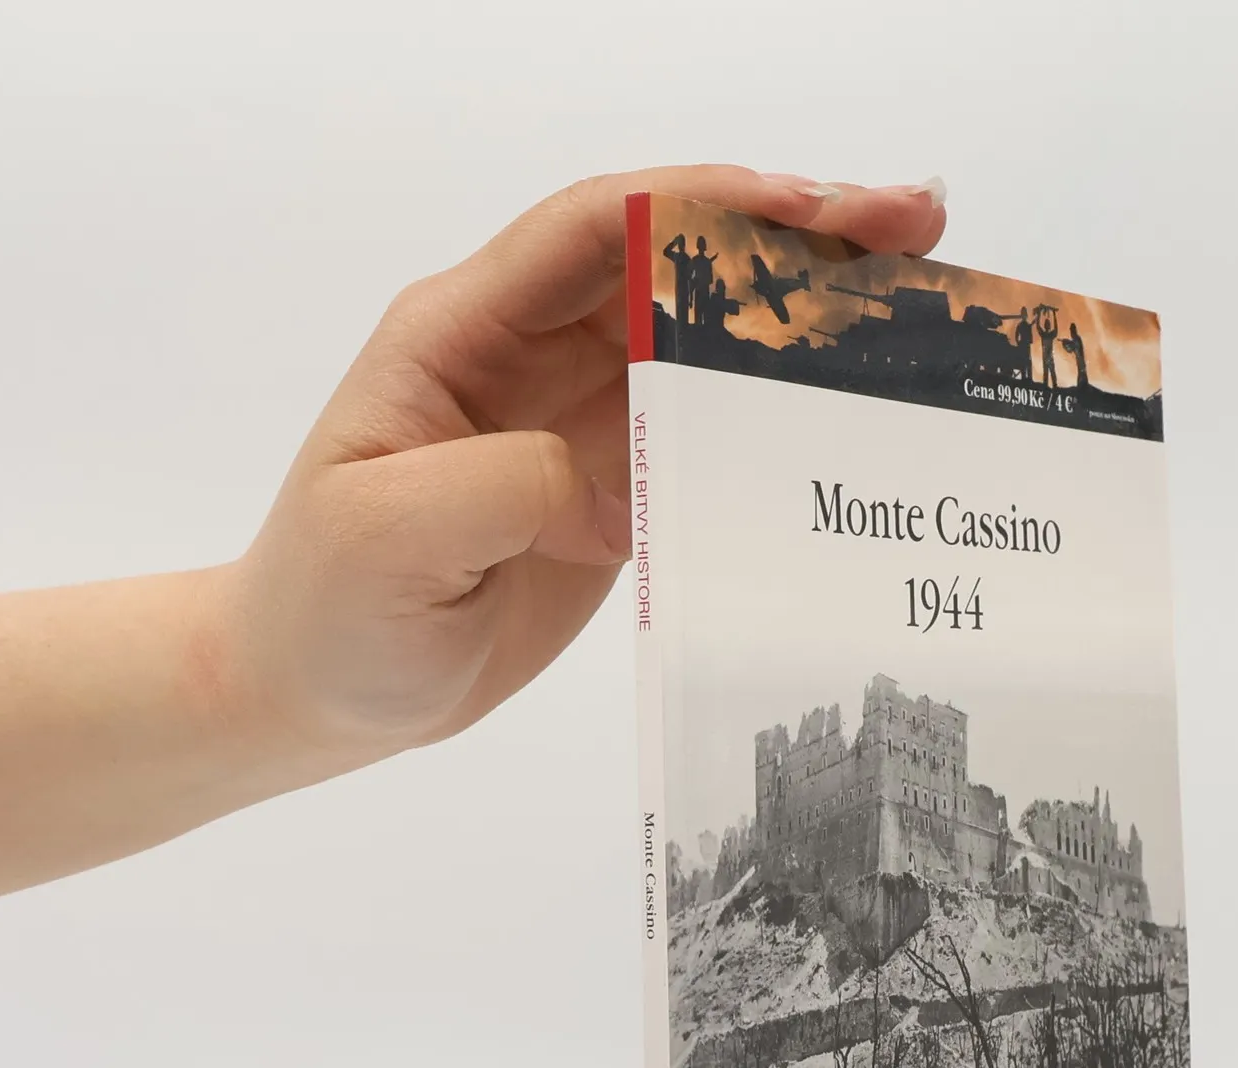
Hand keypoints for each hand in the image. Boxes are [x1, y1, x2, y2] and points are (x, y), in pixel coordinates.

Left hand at [234, 165, 947, 759]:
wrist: (319, 690)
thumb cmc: (330, 609)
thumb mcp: (388, 538)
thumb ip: (497, 486)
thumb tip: (605, 474)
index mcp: (466, 333)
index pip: (599, 231)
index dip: (711, 207)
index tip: (821, 212)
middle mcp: (532, 356)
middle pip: (675, 265)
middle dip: (793, 238)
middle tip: (915, 232)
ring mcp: (579, 422)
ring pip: (706, 343)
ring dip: (806, 324)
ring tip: (918, 316)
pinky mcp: (612, 492)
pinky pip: (709, 436)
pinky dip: (783, 421)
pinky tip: (856, 423)